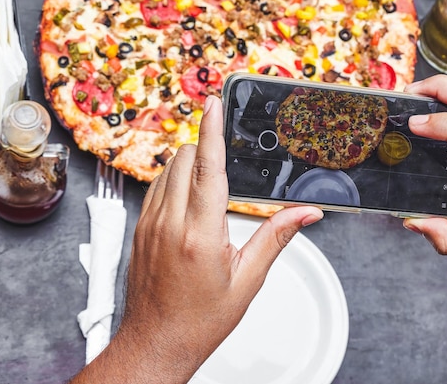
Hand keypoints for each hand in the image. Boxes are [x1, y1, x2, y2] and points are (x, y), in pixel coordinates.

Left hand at [70, 96, 322, 383]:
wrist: (157, 341)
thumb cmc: (200, 319)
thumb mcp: (248, 279)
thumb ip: (277, 237)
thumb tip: (307, 214)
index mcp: (200, 234)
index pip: (207, 167)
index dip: (213, 129)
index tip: (215, 104)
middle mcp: (169, 223)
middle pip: (185, 158)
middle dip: (207, 149)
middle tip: (227, 160)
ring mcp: (149, 224)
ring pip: (167, 169)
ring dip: (190, 164)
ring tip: (211, 184)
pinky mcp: (140, 229)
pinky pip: (156, 186)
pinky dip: (175, 180)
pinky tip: (191, 200)